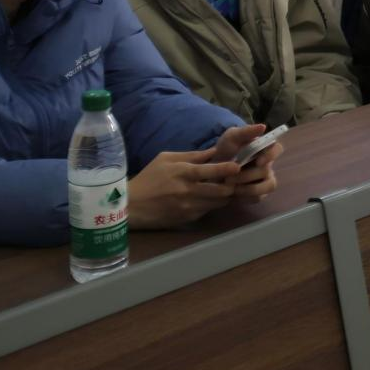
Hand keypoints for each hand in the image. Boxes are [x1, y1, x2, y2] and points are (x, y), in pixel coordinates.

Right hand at [128, 144, 243, 228]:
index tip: (237, 166)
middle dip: (232, 185)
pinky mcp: (188, 219)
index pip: (209, 171)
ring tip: (226, 187)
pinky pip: (208, 210)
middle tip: (235, 179)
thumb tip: (215, 151)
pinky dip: (213, 203)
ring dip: (225, 195)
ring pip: (218, 203)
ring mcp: (189, 207)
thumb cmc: (149, 178)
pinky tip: (210, 197)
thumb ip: (192, 155)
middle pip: (221, 191)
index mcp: (182, 173)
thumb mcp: (166, 159)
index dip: (226, 169)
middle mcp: (188, 191)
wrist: (131, 206)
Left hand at [211, 123, 282, 202]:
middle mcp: (268, 165)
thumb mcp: (231, 137)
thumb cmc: (224, 151)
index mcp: (264, 149)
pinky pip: (259, 197)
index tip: (258, 161)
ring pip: (268, 186)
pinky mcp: (258, 194)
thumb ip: (245, 131)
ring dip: (249, 188)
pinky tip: (233, 193)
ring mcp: (264, 180)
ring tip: (232, 187)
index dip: (271, 156)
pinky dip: (245, 196)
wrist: (211, 170)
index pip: (277, 149)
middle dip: (247, 176)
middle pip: (267, 171)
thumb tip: (263, 126)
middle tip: (230, 178)